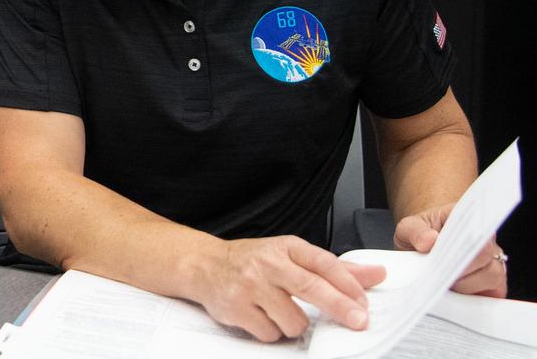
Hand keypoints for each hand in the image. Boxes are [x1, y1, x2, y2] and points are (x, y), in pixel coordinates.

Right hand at [191, 236, 385, 341]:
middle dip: (340, 308)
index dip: (348, 284)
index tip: (364, 303)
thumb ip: (333, 269)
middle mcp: (268, 263)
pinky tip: (261, 316)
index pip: (323, 263)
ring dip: (295, 324)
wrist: (204, 264)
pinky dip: (272, 331)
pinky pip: (271, 333)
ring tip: (280, 311)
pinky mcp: (237, 308)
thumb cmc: (253, 261)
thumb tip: (377, 274)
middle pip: (312, 287)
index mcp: (285, 247)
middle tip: (359, 321)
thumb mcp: (291, 256)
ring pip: (294, 320)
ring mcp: (251, 286)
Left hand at [394, 205, 506, 297]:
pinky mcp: (495, 285)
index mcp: (467, 218)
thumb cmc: (420, 234)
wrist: (425, 247)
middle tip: (439, 275)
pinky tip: (456, 296)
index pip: (476, 228)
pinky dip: (475, 298)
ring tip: (444, 284)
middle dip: (460, 269)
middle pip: (485, 256)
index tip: (445, 257)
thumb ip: (415, 231)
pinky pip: (494, 294)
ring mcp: (494, 262)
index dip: (463, 244)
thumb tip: (430, 240)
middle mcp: (486, 239)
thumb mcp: (408, 228)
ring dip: (466, 285)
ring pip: (492, 276)